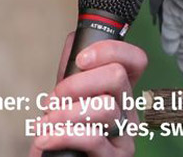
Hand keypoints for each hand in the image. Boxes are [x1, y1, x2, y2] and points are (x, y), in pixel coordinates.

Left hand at [29, 32, 147, 156]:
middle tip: (55, 98)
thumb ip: (73, 69)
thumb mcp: (66, 95)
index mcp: (119, 91)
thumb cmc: (62, 131)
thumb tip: (76, 42)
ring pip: (105, 108)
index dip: (111, 50)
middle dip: (77, 84)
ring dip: (66, 114)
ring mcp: (125, 134)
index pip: (135, 59)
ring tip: (47, 123)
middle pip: (117, 76)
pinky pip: (94, 138)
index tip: (81, 60)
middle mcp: (128, 110)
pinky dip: (64, 135)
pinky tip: (46, 139)